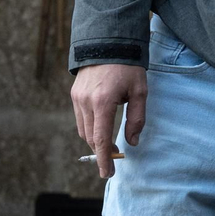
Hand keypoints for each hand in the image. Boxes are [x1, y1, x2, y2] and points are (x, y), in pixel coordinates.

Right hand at [70, 63, 147, 179]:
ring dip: (95, 140)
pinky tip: (102, 126)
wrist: (108, 42)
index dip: (104, 158)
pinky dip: (90, 128)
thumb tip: (132, 142)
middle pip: (91, 137)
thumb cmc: (128, 67)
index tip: (107, 173)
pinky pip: (80, 119)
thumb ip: (136, 119)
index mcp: (103, 101)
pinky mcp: (74, 94)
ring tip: (110, 144)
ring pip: (83, 130)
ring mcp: (77, 98)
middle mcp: (86, 101)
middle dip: (101, 151)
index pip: (101, 138)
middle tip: (115, 159)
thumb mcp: (140, 91)